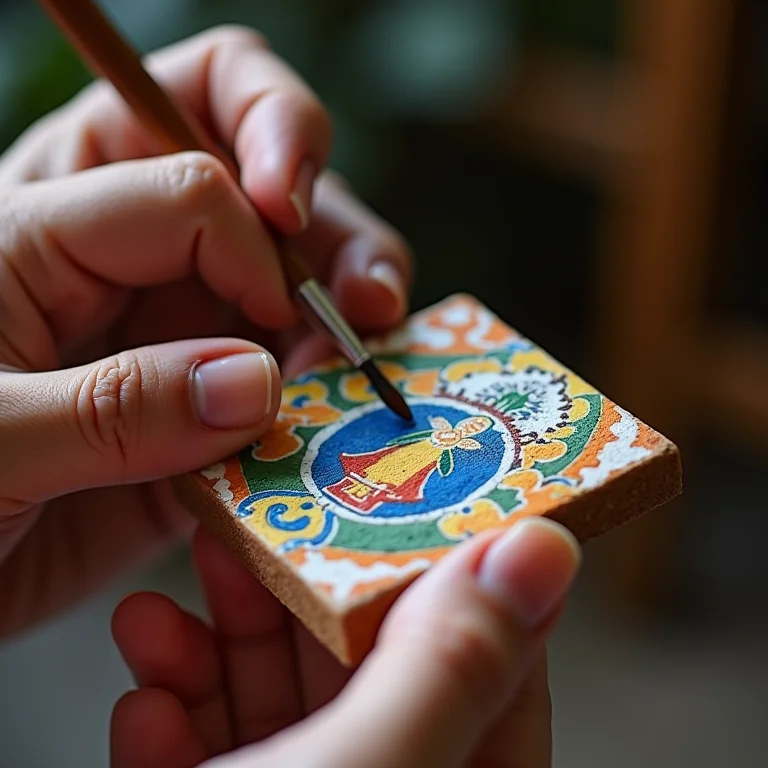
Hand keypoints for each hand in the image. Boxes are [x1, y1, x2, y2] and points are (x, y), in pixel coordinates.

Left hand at [0, 26, 411, 637]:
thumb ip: (112, 406)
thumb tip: (254, 385)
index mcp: (48, 228)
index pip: (190, 186)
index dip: (252, 244)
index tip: (273, 324)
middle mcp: (128, 260)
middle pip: (253, 168)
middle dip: (331, 221)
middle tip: (369, 296)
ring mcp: (178, 332)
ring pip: (293, 266)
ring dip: (351, 295)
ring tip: (373, 349)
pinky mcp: (210, 405)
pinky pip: (293, 371)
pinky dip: (336, 384)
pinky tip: (351, 409)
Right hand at [110, 517, 579, 767]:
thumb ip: (457, 664)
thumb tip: (546, 548)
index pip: (486, 656)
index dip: (448, 567)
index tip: (399, 492)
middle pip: (363, 668)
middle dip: (295, 595)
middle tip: (245, 532)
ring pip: (280, 704)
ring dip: (215, 648)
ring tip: (163, 607)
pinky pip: (214, 755)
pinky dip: (174, 720)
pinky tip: (144, 692)